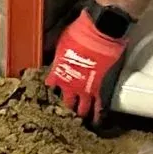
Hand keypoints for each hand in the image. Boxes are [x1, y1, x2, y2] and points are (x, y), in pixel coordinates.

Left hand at [46, 6, 129, 125]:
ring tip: (81, 122)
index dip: (51, 93)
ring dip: (80, 115)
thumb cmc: (80, 32)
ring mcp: (86, 90)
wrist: (102, 31)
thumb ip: (59, 56)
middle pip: (65, 103)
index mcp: (57, 73)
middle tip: (66, 114)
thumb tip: (55, 57)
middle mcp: (69, 85)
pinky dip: (98, 117)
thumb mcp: (61, 43)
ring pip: (81, 110)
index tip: (51, 97)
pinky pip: (99, 109)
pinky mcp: (103, 90)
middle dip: (65, 109)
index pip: (50, 88)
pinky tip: (97, 122)